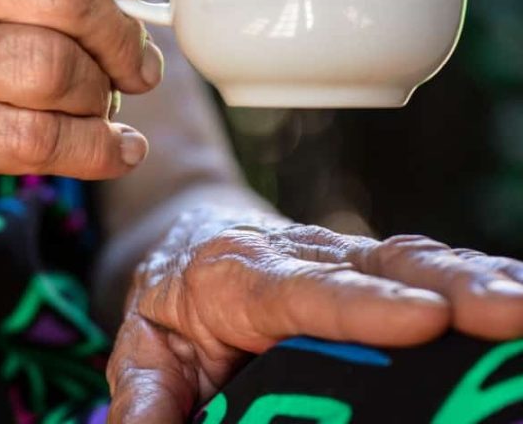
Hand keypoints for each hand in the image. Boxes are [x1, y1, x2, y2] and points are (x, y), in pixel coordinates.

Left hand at [107, 209, 522, 422]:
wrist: (189, 230)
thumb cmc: (171, 295)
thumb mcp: (144, 347)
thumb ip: (146, 399)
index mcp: (238, 276)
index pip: (302, 291)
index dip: (361, 306)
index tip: (425, 319)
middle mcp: (299, 258)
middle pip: (376, 265)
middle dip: (448, 285)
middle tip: (511, 309)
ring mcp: (340, 257)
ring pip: (411, 259)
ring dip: (474, 278)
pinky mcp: (368, 267)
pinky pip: (424, 267)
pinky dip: (474, 277)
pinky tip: (517, 291)